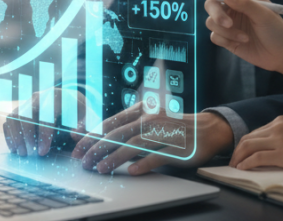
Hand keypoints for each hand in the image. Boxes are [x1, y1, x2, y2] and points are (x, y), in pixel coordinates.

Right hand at [3, 88, 88, 156]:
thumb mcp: (86, 115)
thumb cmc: (77, 111)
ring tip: (22, 153)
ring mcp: (27, 102)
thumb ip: (84, 124)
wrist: (67, 99)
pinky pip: (9, 120)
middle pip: (27, 114)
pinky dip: (10, 134)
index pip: (46, 115)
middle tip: (30, 155)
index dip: (44, 135)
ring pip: (15, 116)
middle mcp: (39, 97)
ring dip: (16, 136)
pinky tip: (15, 148)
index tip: (43, 152)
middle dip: (27, 136)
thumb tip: (76, 134)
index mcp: (56, 96)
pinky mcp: (19, 109)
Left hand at [71, 107, 233, 174]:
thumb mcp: (147, 120)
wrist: (206, 129)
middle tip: (83, 161)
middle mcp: (152, 119)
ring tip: (100, 168)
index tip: (77, 147)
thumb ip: (122, 127)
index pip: (111, 122)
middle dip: (97, 148)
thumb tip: (91, 134)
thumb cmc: (172, 127)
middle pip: (119, 134)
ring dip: (115, 158)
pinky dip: (144, 164)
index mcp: (142, 110)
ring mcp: (165, 134)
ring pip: (135, 145)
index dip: (92, 135)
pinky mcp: (178, 148)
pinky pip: (158, 156)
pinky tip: (132, 172)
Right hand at [203, 0, 282, 73]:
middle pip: (212, 3)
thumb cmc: (277, 31)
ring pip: (211, 21)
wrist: (281, 56)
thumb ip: (245, 4)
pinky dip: (226, 40)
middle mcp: (234, 7)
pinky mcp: (226, 38)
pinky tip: (241, 43)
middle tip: (228, 24)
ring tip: (244, 38)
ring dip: (226, 31)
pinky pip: (215, 36)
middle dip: (217, 14)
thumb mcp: (264, 15)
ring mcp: (229, 23)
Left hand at [230, 116, 282, 170]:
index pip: (255, 132)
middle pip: (247, 138)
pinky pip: (257, 158)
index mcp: (281, 121)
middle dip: (237, 151)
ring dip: (238, 158)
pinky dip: (246, 163)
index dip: (244, 144)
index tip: (240, 153)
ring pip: (248, 147)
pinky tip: (242, 168)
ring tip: (235, 167)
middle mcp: (277, 127)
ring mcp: (279, 140)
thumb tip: (274, 146)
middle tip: (232, 162)